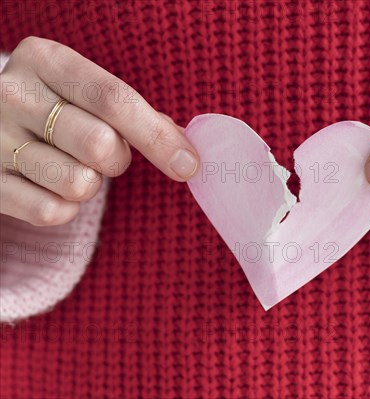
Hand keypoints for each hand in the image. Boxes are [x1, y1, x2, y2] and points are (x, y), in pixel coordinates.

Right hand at [1, 37, 198, 225]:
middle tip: (107, 154)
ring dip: (90, 185)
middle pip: (101, 145)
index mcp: (45, 60)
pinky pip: (51, 212)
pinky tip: (52, 186)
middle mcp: (12, 94)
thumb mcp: (85, 90)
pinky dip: (65, 209)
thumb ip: (135, 112)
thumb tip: (184, 147)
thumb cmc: (56, 105)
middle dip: (119, 160)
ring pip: (78, 184)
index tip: (188, 164)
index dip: (158, 136)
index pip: (114, 99)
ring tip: (73, 167)